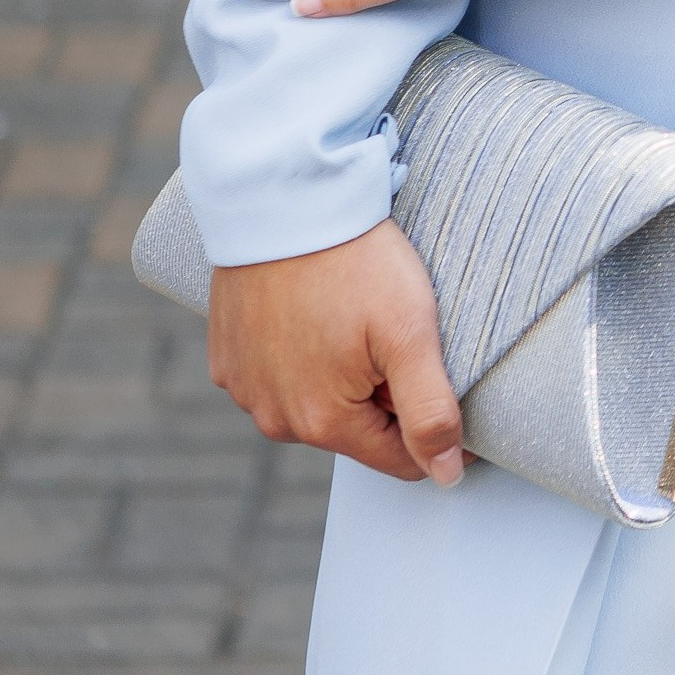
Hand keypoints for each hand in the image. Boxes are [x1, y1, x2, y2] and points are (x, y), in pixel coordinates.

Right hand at [208, 219, 465, 485]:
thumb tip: (446, 476)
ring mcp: (246, 389)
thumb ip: (431, 413)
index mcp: (323, 423)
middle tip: (390, 330)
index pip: (401, 458)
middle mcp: (275, 419)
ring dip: (342, 375)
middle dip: (384, 394)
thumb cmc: (351, 261)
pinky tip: (313, 311)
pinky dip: (301, 355)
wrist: (282, 199)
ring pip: (317, 403)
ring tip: (350, 314)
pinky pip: (279, 375)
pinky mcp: (228, 359)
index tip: (444, 378)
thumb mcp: (409, 334)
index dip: (435, 425)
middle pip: (358, 430)